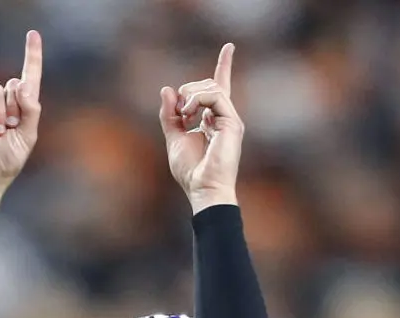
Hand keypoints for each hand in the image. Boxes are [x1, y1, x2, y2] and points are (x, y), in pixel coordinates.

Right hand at [0, 30, 42, 216]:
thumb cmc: (6, 163)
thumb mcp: (27, 137)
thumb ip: (30, 110)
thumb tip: (20, 84)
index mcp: (22, 109)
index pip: (29, 77)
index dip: (32, 56)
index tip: (33, 34)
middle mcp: (4, 105)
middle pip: (11, 84)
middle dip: (14, 105)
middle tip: (11, 128)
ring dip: (0, 110)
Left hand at [159, 43, 242, 212]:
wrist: (202, 188)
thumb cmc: (190, 170)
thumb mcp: (173, 138)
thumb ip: (170, 115)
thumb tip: (167, 89)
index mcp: (213, 118)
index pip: (219, 87)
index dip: (224, 66)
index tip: (229, 47)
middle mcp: (225, 116)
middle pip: (209, 84)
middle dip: (187, 90)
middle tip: (178, 112)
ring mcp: (230, 118)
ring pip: (212, 86)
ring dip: (190, 95)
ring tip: (183, 115)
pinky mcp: (233, 122)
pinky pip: (215, 95)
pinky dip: (197, 100)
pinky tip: (189, 115)